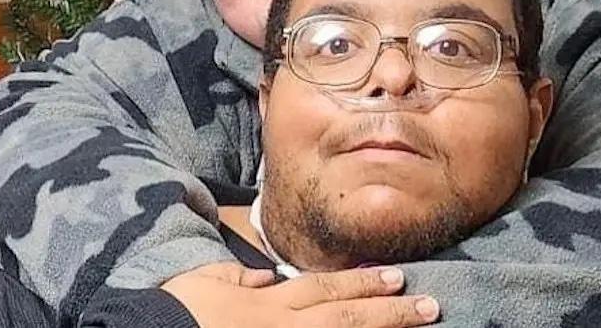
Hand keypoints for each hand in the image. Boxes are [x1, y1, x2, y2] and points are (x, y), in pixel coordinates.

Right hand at [161, 262, 439, 326]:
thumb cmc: (171, 313)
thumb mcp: (200, 283)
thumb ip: (235, 277)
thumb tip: (264, 277)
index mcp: (265, 305)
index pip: (322, 290)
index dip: (361, 283)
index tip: (397, 278)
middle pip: (344, 319)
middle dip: (389, 312)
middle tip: (429, 306)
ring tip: (418, 327)